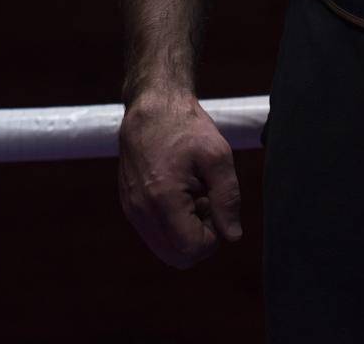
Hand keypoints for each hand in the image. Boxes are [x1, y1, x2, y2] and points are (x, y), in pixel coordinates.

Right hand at [118, 91, 243, 267]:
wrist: (152, 106)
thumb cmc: (186, 126)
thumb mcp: (217, 155)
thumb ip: (227, 198)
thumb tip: (233, 236)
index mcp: (162, 199)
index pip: (192, 249)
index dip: (214, 237)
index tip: (217, 206)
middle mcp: (141, 211)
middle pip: (177, 258)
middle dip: (200, 239)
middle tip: (208, 203)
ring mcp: (132, 210)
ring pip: (165, 249)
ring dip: (185, 233)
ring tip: (195, 196)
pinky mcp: (130, 206)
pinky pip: (154, 234)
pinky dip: (172, 225)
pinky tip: (181, 194)